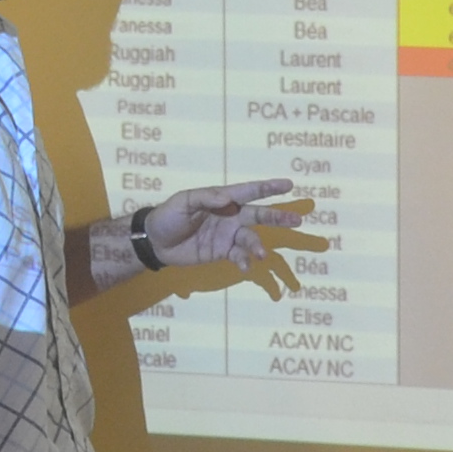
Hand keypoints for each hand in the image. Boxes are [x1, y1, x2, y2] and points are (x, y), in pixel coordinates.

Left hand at [143, 180, 327, 300]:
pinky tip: (245, 267)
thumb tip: (229, 199)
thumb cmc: (168, 216)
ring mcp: (228, 235)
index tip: (288, 185)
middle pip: (259, 215)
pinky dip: (243, 261)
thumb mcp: (184, 201)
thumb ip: (207, 198)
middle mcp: (230, 216)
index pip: (249, 191)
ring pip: (251, 239)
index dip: (268, 187)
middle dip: (278, 217)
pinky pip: (238, 256)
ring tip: (261, 254)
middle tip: (297, 220)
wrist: (155, 242)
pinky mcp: (222, 252)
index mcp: (222, 199)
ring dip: (258, 246)